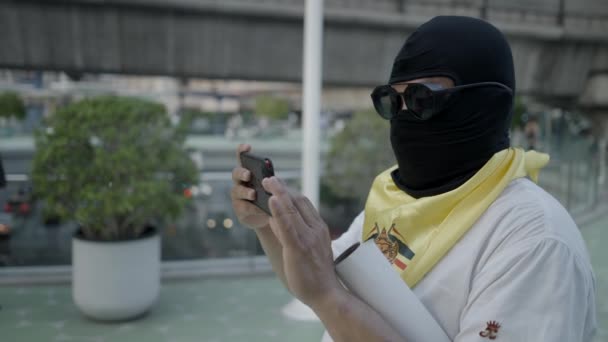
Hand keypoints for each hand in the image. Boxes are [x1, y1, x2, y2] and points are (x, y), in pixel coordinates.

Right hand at [230, 144, 269, 229]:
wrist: (270, 218)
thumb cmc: (272, 198)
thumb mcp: (276, 188)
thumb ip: (274, 182)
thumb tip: (273, 180)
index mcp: (249, 172)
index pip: (242, 158)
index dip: (242, 151)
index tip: (247, 146)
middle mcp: (240, 182)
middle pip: (236, 173)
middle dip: (242, 172)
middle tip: (249, 174)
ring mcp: (238, 196)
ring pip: (237, 191)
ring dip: (245, 191)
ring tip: (253, 194)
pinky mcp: (239, 210)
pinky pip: (242, 207)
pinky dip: (251, 207)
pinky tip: (259, 209)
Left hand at [262, 176, 341, 307]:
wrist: (327, 294)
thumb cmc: (315, 274)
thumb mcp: (307, 248)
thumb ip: (292, 233)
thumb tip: (275, 219)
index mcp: (319, 228)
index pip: (304, 203)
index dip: (289, 191)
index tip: (277, 183)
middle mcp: (315, 229)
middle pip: (298, 201)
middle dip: (282, 188)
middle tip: (268, 178)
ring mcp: (308, 238)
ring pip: (292, 210)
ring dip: (278, 193)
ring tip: (267, 181)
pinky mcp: (298, 247)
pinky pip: (288, 225)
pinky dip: (279, 211)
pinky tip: (271, 200)